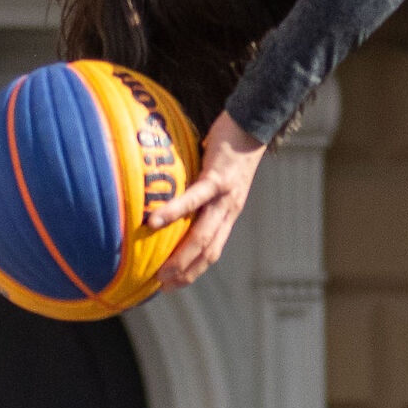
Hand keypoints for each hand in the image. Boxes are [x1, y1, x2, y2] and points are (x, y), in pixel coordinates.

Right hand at [149, 113, 265, 288]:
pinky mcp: (217, 177)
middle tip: (162, 285)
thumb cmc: (231, 146)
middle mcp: (228, 210)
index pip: (212, 252)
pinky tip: (154, 221)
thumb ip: (201, 190)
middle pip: (208, 252)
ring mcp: (225, 196)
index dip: (194, 271)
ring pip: (203, 235)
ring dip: (181, 257)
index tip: (172, 284)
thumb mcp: (218, 176)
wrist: (253, 122)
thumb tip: (173, 193)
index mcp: (228, 213)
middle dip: (186, 273)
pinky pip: (193, 199)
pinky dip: (174, 212)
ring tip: (160, 270)